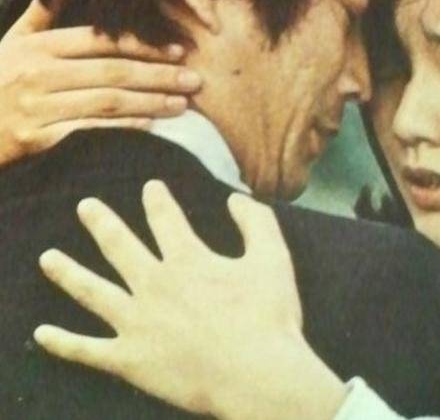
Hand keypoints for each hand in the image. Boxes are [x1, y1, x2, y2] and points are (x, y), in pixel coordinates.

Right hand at [0, 0, 201, 166]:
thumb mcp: (13, 41)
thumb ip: (44, 9)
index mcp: (39, 47)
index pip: (101, 41)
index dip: (143, 45)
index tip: (179, 50)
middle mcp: (39, 73)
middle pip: (112, 72)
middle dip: (158, 75)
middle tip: (195, 80)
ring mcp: (38, 107)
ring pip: (106, 102)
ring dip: (149, 103)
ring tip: (183, 105)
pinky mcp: (37, 139)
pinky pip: (88, 132)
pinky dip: (121, 129)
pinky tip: (150, 127)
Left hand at [34, 181, 345, 419]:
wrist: (257, 375)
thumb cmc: (269, 316)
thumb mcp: (273, 257)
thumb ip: (256, 221)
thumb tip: (236, 197)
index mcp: (187, 260)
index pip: (165, 219)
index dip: (157, 200)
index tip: (151, 188)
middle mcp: (154, 285)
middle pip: (119, 246)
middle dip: (101, 222)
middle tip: (86, 206)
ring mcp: (136, 323)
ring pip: (92, 292)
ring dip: (67, 273)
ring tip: (48, 259)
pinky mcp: (129, 360)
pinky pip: (87, 350)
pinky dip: (62, 342)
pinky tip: (42, 333)